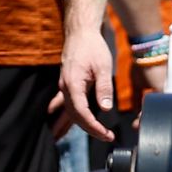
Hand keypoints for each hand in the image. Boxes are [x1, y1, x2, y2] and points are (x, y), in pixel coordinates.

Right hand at [59, 24, 117, 140]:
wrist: (80, 33)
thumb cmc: (92, 47)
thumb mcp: (103, 66)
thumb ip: (103, 88)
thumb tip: (105, 109)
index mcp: (72, 84)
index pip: (81, 112)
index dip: (93, 126)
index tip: (106, 134)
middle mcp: (65, 87)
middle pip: (74, 116)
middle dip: (90, 129)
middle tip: (106, 137)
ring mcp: (64, 86)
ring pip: (69, 112)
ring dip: (79, 125)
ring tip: (90, 135)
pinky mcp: (67, 84)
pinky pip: (67, 104)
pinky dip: (70, 116)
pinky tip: (65, 123)